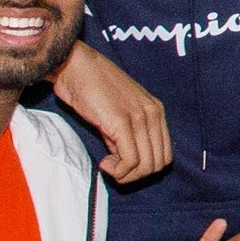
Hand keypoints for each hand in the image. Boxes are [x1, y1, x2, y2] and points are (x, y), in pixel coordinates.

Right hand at [47, 44, 170, 183]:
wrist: (75, 66)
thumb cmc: (89, 88)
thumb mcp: (116, 113)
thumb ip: (124, 135)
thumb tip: (124, 159)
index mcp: (156, 111)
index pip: (164, 154)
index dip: (143, 168)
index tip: (121, 164)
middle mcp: (153, 114)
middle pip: (158, 163)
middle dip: (135, 175)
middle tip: (113, 169)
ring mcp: (140, 117)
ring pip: (146, 164)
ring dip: (126, 174)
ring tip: (108, 165)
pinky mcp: (122, 121)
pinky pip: (131, 159)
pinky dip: (118, 170)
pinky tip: (104, 163)